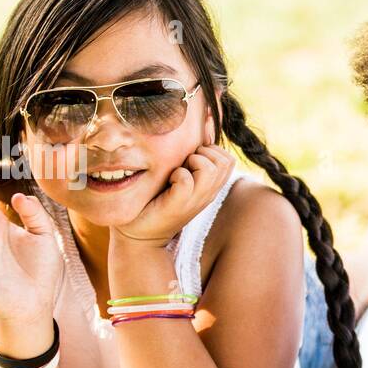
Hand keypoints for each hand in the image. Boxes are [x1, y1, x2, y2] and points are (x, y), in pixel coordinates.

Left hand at [113, 144, 234, 247]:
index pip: (229, 160)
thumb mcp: (178, 179)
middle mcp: (207, 194)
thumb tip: (198, 132)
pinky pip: (186, 180)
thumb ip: (189, 162)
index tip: (191, 159)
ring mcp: (195, 201)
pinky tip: (168, 181)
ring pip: (210, 168)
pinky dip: (177, 174)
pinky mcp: (178, 205)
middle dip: (204, 153)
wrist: (139, 235)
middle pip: (225, 161)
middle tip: (185, 163)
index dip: (211, 151)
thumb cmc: (155, 201)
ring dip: (193, 161)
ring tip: (178, 170)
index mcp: (210, 188)